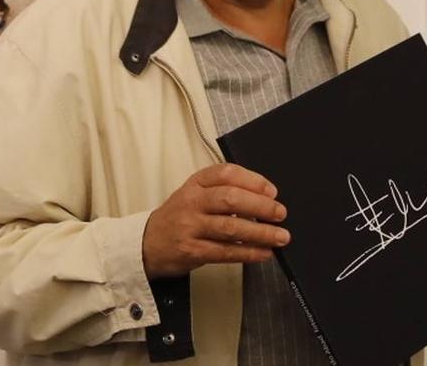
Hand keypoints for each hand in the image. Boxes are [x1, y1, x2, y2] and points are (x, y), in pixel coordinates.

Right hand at [142, 163, 288, 278]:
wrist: (146, 243)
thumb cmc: (179, 217)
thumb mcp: (195, 194)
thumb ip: (223, 191)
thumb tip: (265, 198)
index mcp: (195, 183)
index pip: (226, 174)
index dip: (253, 180)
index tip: (272, 191)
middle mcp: (192, 202)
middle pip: (231, 199)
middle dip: (261, 207)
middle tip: (280, 213)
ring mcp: (190, 227)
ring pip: (231, 228)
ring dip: (260, 233)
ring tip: (280, 236)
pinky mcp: (191, 251)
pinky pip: (225, 252)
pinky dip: (248, 253)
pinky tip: (263, 253)